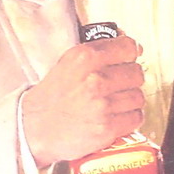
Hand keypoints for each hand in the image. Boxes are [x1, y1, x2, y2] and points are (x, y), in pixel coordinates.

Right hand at [22, 35, 144, 166]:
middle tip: (117, 85)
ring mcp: (102, 104)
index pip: (127, 46)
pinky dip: (129, 118)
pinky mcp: (107, 128)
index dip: (130, 53)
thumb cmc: (52, 96)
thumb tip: (131, 45)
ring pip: (138, 96)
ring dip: (129, 100)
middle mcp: (95, 79)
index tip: (129, 58)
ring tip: (113, 103)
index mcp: (84, 57)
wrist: (35, 128)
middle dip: (129, 79)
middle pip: (137, 73)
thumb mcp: (68, 63)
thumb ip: (97, 51)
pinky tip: (115, 116)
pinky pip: (136, 117)